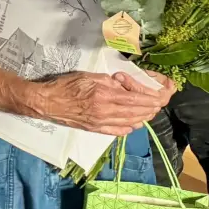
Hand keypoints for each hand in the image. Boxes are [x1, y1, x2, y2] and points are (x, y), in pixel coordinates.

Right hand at [32, 71, 171, 135]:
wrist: (47, 102)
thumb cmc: (65, 85)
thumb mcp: (90, 76)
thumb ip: (109, 81)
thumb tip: (124, 84)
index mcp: (105, 96)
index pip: (136, 99)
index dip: (151, 98)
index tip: (160, 95)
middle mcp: (106, 112)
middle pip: (136, 113)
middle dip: (151, 108)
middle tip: (159, 102)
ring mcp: (101, 123)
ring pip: (130, 123)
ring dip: (143, 117)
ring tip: (150, 111)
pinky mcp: (95, 129)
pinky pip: (117, 131)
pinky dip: (129, 127)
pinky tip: (134, 124)